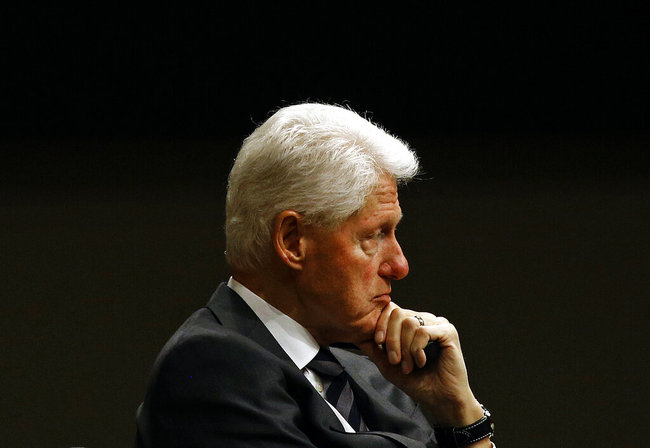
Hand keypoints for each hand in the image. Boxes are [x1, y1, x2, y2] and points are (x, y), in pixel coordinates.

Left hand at [357, 302, 483, 426]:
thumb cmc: (415, 381)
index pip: (390, 309)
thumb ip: (373, 347)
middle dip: (391, 339)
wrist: (438, 399)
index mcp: (410, 324)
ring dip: (405, 348)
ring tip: (409, 366)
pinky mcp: (448, 331)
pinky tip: (421, 362)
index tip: (378, 343)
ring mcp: (437, 324)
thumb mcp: (387, 364)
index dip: (380, 323)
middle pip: (397, 313)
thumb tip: (356, 332)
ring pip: (409, 322)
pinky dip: (417, 349)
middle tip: (395, 361)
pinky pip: (423, 331)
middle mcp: (423, 319)